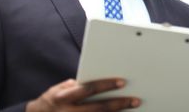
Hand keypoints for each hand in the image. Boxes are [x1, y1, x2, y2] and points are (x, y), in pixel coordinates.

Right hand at [25, 78, 139, 111]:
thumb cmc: (52, 101)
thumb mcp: (59, 89)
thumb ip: (77, 85)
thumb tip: (98, 80)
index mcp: (64, 97)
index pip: (89, 89)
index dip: (106, 85)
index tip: (123, 82)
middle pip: (98, 108)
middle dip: (119, 104)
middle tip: (135, 100)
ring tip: (132, 110)